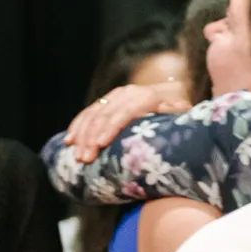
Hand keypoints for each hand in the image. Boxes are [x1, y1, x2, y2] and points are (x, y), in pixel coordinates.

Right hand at [63, 82, 189, 163]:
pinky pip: (88, 112)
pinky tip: (69, 140)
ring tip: (76, 154)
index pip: (124, 112)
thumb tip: (172, 122)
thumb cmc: (178, 111)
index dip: (110, 128)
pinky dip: (77, 125)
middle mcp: (128, 93)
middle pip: (104, 115)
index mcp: (146, 97)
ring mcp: (116, 95)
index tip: (99, 144)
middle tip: (84, 158)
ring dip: (82, 134)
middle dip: (91, 137)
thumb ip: (175, 116)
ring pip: (93, 114)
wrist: (173, 93)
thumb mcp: (181, 113)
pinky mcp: (107, 100)